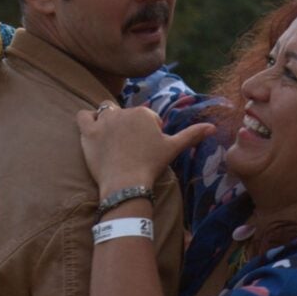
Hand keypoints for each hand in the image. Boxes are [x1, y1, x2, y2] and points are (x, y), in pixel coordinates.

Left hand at [77, 104, 209, 193]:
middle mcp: (123, 111)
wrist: (126, 184)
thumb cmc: (151, 166)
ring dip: (107, 121)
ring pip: (104, 111)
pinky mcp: (88, 131)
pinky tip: (93, 132)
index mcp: (144, 113)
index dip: (147, 132)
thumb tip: (213, 127)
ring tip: (111, 140)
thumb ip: (192, 134)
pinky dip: (87, 120)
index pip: (145, 117)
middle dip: (128, 128)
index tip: (146, 149)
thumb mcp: (173, 148)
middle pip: (125, 115)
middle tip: (130, 150)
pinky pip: (83, 116)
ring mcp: (104, 121)